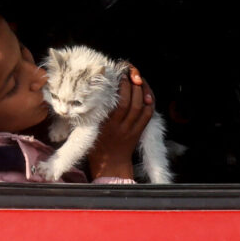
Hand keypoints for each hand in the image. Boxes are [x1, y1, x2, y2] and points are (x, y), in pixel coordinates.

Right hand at [87, 65, 154, 180]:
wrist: (110, 166)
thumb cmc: (96, 146)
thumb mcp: (90, 128)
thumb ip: (93, 112)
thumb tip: (96, 91)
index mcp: (108, 126)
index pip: (120, 103)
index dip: (122, 87)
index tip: (120, 76)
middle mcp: (122, 127)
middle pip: (133, 102)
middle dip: (133, 85)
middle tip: (130, 74)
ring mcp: (132, 130)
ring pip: (141, 107)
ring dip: (142, 91)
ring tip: (138, 80)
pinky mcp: (139, 132)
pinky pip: (148, 115)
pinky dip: (149, 102)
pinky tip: (146, 93)